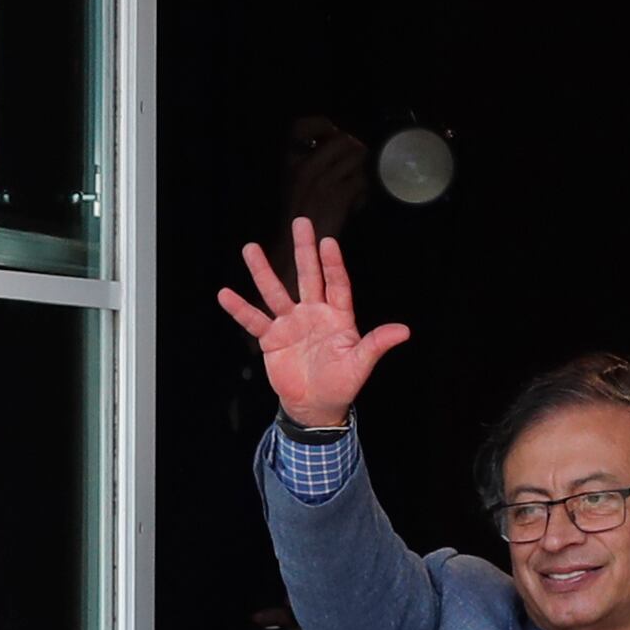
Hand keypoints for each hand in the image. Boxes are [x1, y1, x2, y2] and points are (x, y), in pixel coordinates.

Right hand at [216, 219, 411, 427]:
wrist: (315, 406)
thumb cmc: (341, 384)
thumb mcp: (360, 365)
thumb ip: (376, 344)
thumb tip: (403, 331)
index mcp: (338, 317)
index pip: (337, 284)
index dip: (332, 264)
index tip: (328, 242)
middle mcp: (313, 313)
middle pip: (308, 276)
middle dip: (304, 250)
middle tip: (301, 223)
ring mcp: (291, 323)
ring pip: (276, 292)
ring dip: (263, 271)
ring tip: (251, 248)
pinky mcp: (272, 338)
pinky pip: (254, 320)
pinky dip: (240, 309)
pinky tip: (226, 294)